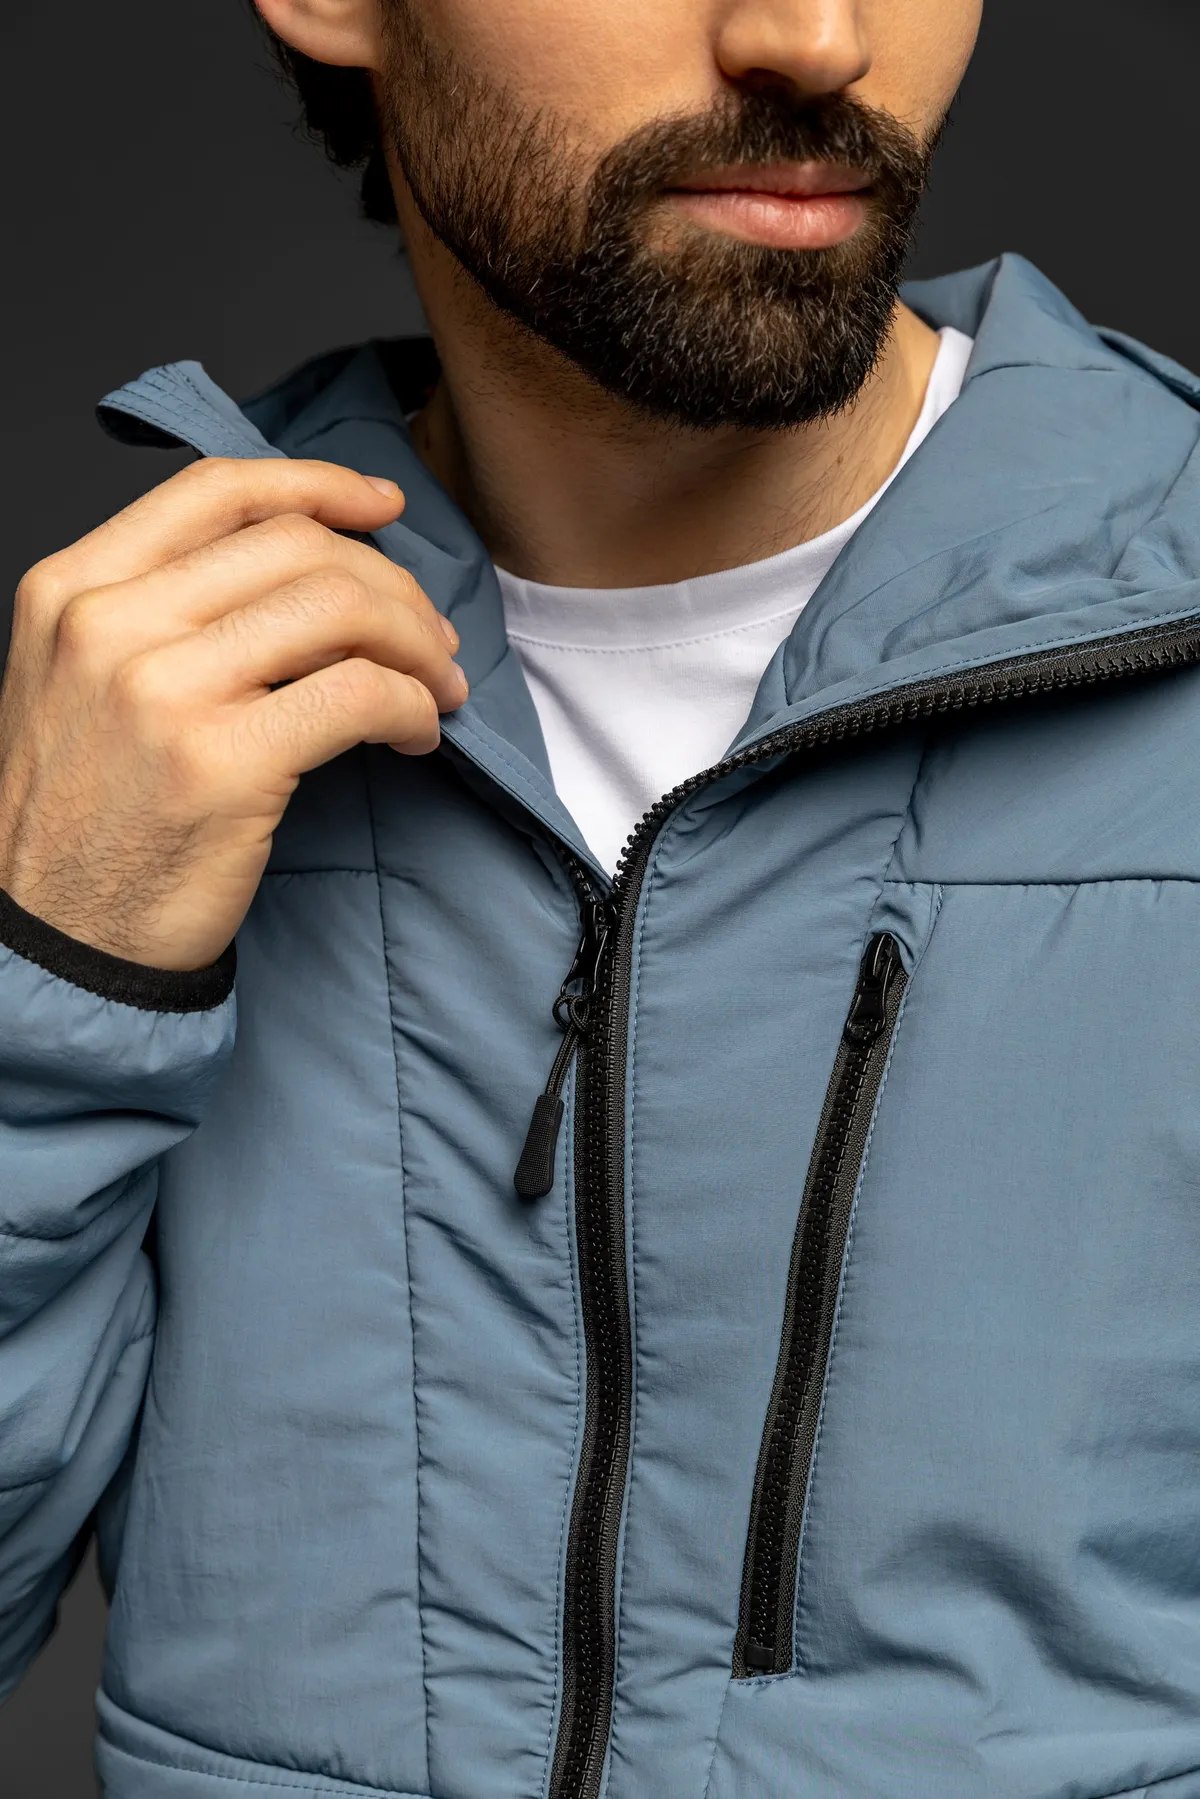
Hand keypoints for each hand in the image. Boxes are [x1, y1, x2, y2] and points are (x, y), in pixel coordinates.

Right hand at [0, 458, 466, 971]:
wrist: (54, 941)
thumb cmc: (86, 818)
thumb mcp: (84, 683)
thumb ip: (164, 611)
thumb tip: (308, 568)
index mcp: (73, 587)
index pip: (217, 491)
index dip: (318, 485)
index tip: (381, 507)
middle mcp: (108, 624)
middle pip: (298, 547)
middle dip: (392, 586)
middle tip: (431, 639)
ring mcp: (161, 691)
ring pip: (340, 608)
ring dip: (416, 645)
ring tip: (436, 688)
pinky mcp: (220, 764)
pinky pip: (359, 695)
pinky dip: (411, 708)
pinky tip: (415, 736)